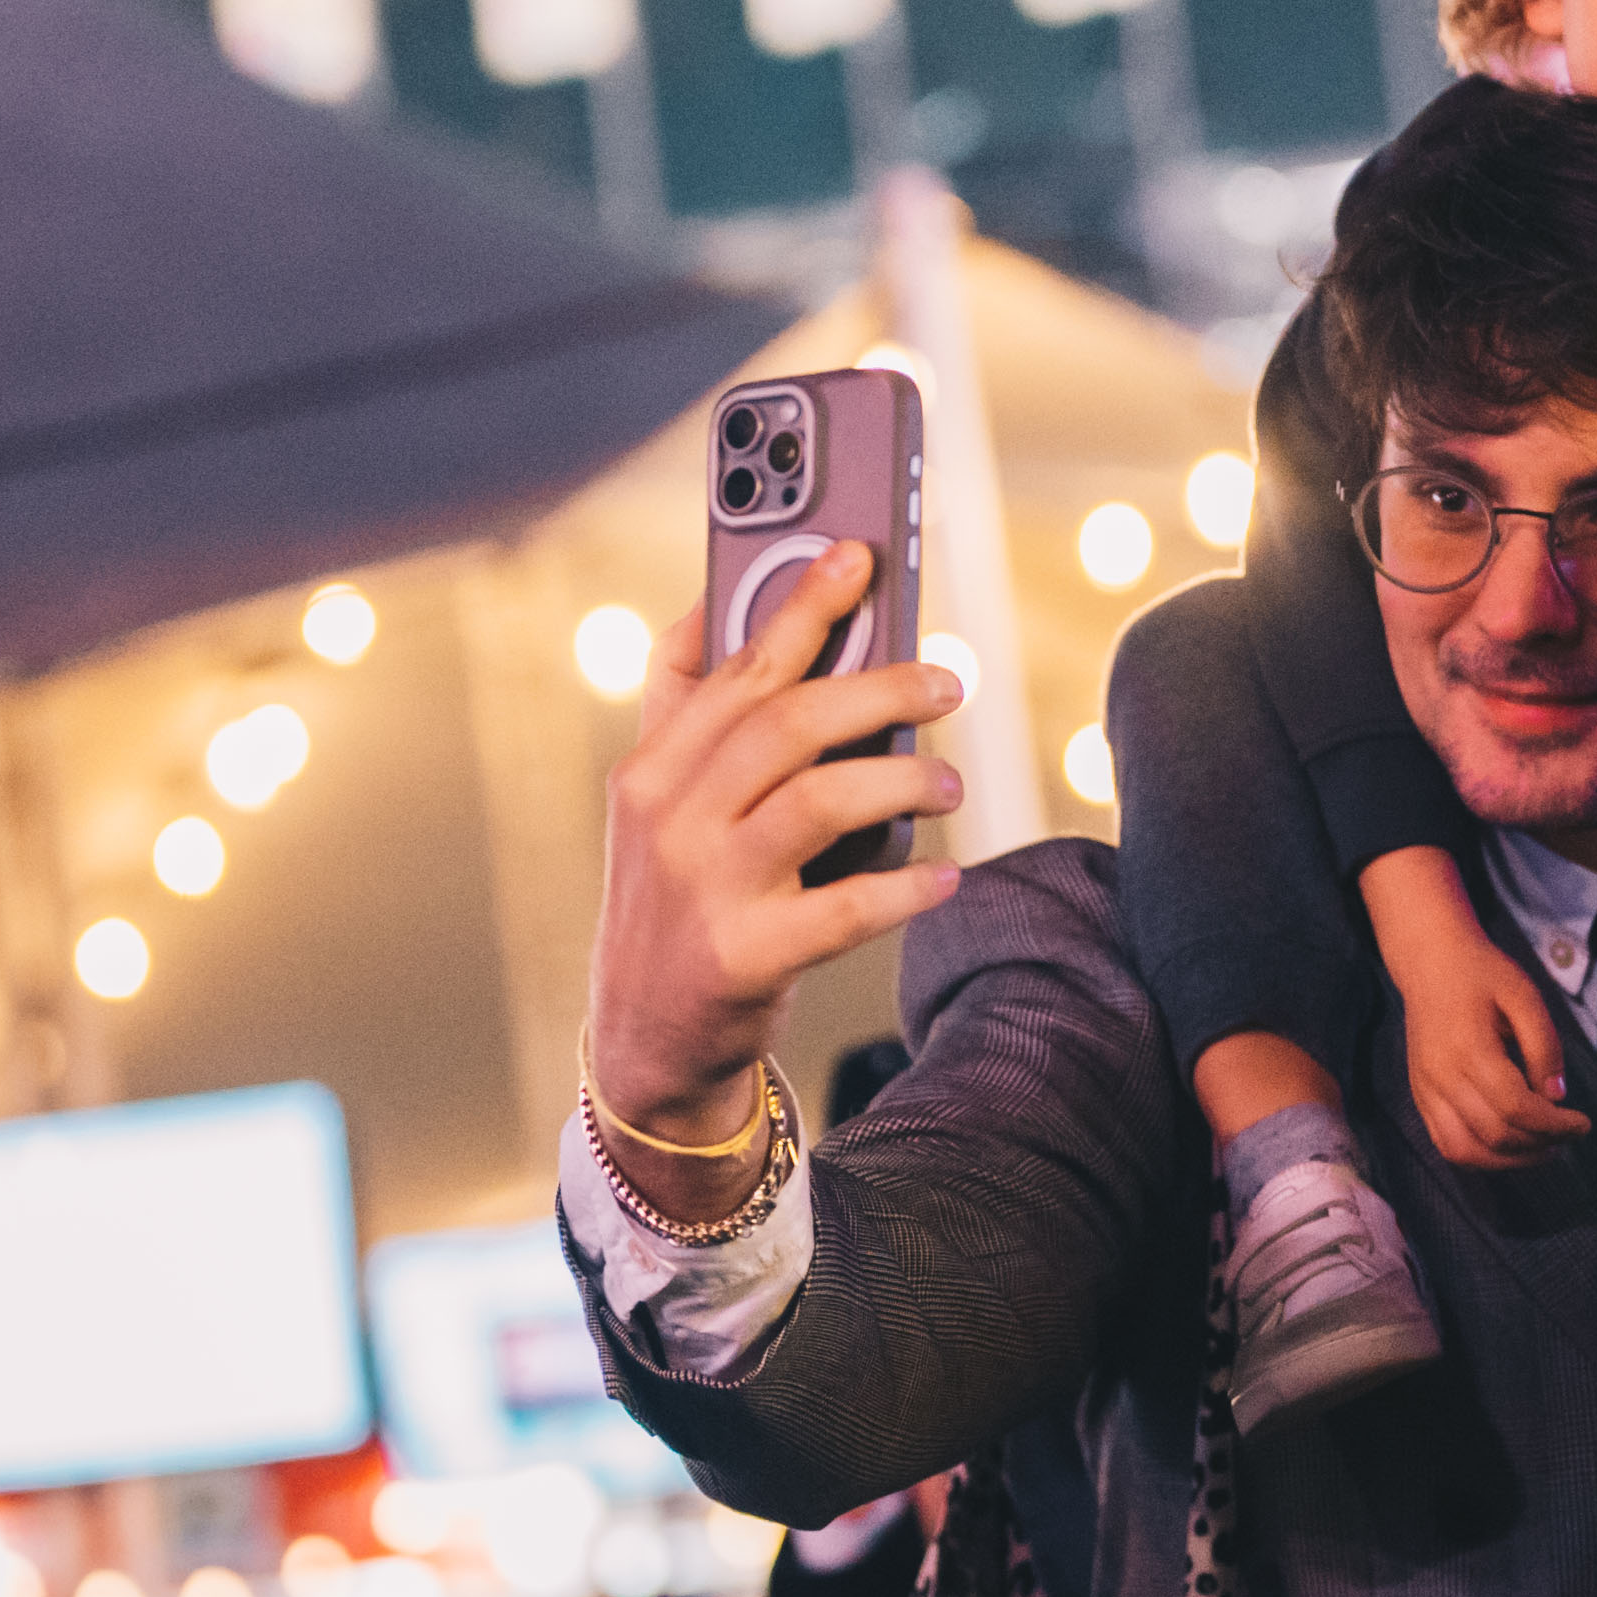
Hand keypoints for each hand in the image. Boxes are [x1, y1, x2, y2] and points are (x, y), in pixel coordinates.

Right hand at [587, 543, 962, 1198]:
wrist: (647, 1041)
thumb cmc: (679, 903)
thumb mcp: (658, 805)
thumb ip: (687, 713)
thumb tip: (711, 604)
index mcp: (651, 768)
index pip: (733, 667)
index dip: (798, 605)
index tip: (857, 554)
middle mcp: (669, 819)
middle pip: (786, 721)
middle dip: (879, 686)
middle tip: (947, 680)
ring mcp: (704, 888)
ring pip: (819, 800)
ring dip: (901, 777)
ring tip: (949, 778)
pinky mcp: (743, 957)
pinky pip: (844, 908)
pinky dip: (905, 887)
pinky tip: (945, 876)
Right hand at [1361, 849, 1587, 1170]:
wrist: (1430, 963)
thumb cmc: (1483, 974)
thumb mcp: (1525, 996)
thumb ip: (1544, 1046)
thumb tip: (1557, 1097)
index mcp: (1469, 1048)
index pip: (1516, 1107)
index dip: (1555, 1125)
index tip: (1583, 1124)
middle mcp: (1441, 1076)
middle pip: (1495, 1134)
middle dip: (1540, 1144)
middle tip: (1568, 1135)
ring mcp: (1426, 1091)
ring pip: (1466, 1151)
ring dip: (1510, 1161)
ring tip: (1543, 1149)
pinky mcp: (1420, 1097)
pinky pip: (1447, 1145)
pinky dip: (1481, 1157)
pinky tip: (1510, 1147)